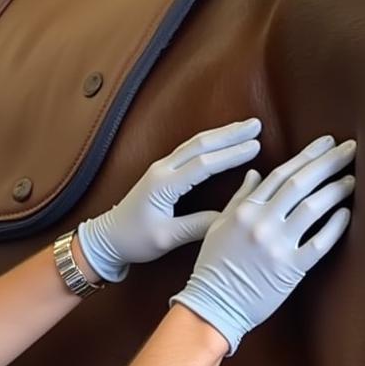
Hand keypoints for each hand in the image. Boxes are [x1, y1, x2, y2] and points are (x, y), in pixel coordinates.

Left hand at [77, 119, 261, 281]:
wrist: (108, 237)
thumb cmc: (134, 240)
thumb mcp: (166, 238)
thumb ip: (197, 227)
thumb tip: (229, 217)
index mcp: (163, 185)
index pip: (203, 164)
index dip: (230, 155)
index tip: (255, 147)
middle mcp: (162, 170)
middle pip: (200, 144)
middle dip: (230, 134)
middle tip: (256, 124)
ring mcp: (161, 167)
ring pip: (195, 143)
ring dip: (222, 133)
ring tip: (247, 126)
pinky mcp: (162, 171)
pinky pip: (190, 150)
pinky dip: (210, 141)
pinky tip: (224, 139)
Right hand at [170, 135, 355, 354]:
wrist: (211, 305)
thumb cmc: (213, 267)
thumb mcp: (219, 226)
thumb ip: (240, 198)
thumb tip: (256, 173)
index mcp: (245, 210)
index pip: (281, 174)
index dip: (307, 155)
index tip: (326, 142)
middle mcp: (262, 223)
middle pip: (300, 184)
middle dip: (328, 162)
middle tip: (350, 148)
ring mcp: (277, 246)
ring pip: (312, 208)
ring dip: (335, 190)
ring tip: (351, 178)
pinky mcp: (290, 269)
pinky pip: (319, 244)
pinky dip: (334, 227)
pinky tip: (346, 214)